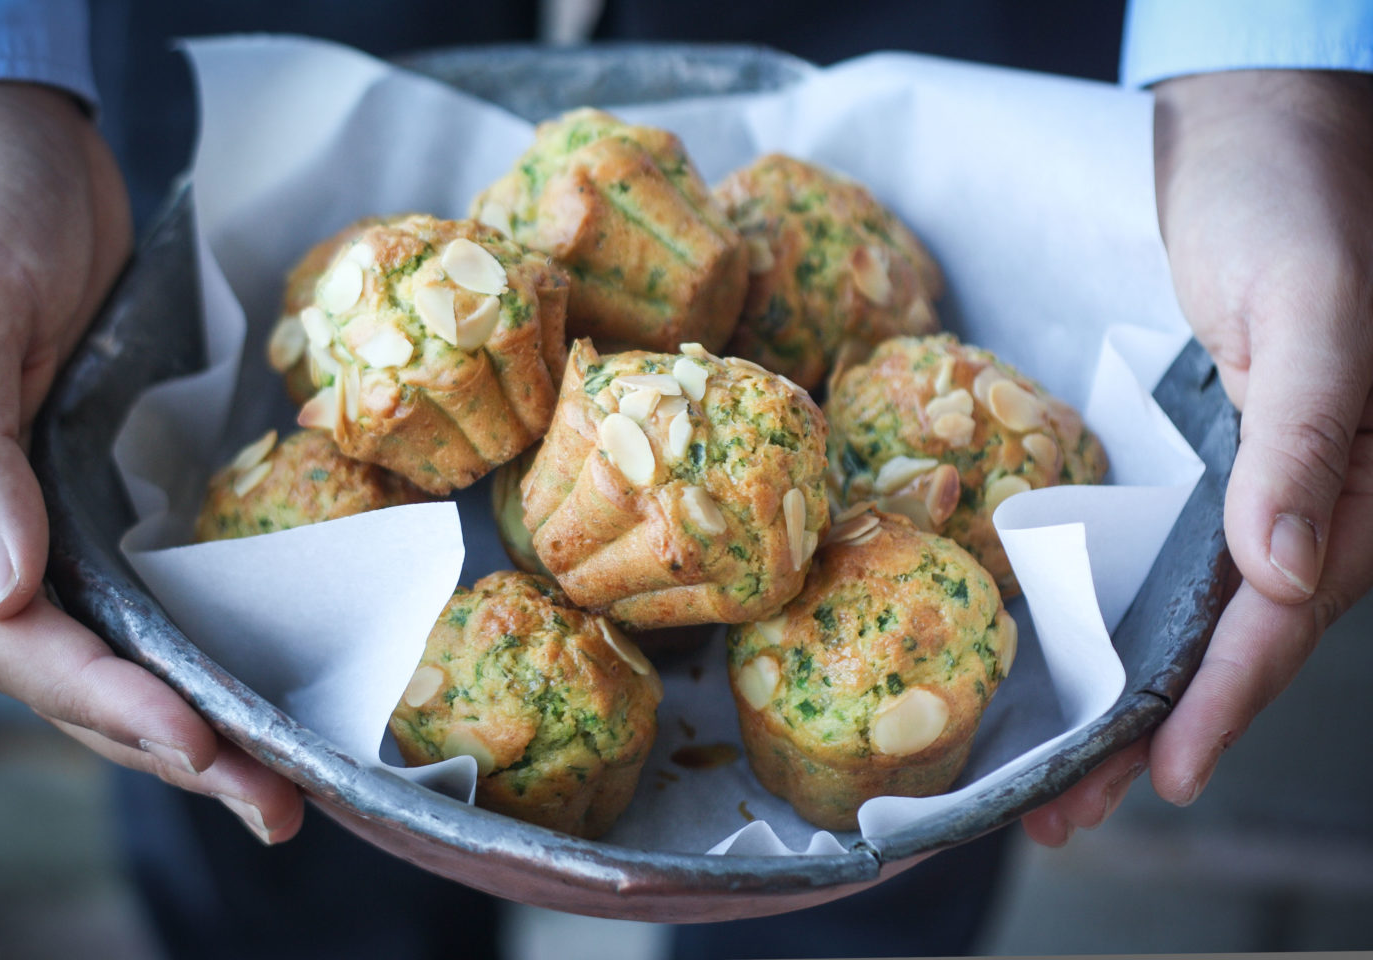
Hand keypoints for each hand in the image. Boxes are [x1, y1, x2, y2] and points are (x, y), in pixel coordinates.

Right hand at [0, 83, 302, 842]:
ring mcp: (44, 523)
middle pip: (78, 674)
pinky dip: (197, 644)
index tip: (203, 745)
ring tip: (282, 778)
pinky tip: (256, 677)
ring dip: (194, 716)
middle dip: (172, 744)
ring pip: (116, 648)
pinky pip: (145, 591)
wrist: (19, 151)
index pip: (21, 643)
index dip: (108, 704)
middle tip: (273, 806)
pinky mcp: (96, 495)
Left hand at [1024, 69, 1372, 845]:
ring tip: (1059, 773)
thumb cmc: (1298, 204)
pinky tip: (1078, 659)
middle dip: (1153, 734)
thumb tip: (1283, 572)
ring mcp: (1257, 484)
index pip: (1278, 622)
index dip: (1219, 705)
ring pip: (1193, 616)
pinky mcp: (1208, 457)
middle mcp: (1308, 502)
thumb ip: (1307, 436)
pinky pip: (1168, 557)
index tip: (1160, 779)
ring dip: (1131, 698)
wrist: (1258, 135)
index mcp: (1353, 487)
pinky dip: (1124, 618)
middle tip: (1063, 812)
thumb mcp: (1312, 310)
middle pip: (1227, 645)